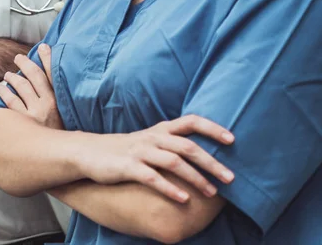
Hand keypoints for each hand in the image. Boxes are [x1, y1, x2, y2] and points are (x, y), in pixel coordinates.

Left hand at [0, 44, 63, 129]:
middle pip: (34, 77)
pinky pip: (10, 104)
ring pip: (21, 88)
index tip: (42, 47)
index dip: (47, 58)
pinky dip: (5, 93)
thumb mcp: (66, 114)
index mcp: (60, 101)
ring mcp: (34, 115)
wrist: (60, 158)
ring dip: (13, 78)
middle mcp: (47, 105)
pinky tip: (1, 89)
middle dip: (25, 64)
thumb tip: (57, 78)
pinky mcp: (22, 125)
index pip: (53, 73)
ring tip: (8, 76)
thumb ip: (61, 97)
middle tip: (19, 58)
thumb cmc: (63, 135)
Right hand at [74, 115, 234, 202]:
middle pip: (188, 146)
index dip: (212, 128)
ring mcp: (140, 152)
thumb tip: (202, 153)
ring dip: (196, 178)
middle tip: (231, 178)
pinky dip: (170, 188)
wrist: (88, 152)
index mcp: (160, 130)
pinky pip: (152, 178)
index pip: (191, 121)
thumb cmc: (125, 150)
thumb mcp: (149, 140)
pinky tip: (183, 200)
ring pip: (174, 162)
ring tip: (212, 192)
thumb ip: (171, 142)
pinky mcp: (128, 167)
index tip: (232, 140)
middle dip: (212, 162)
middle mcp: (152, 138)